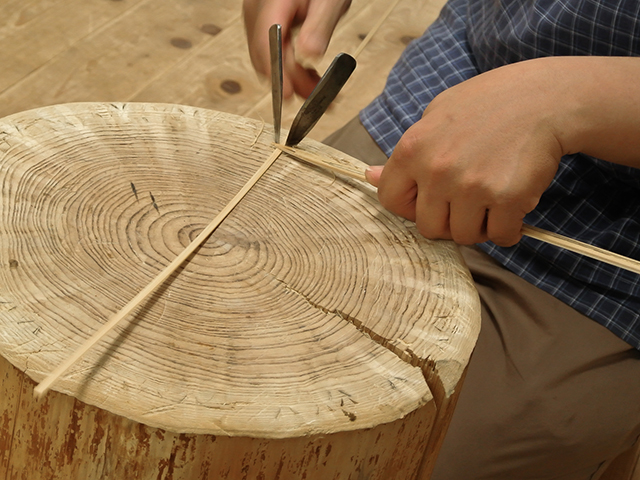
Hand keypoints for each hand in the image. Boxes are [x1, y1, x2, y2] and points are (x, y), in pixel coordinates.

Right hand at [243, 0, 350, 97]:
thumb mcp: (329, 1)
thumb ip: (320, 26)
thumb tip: (310, 54)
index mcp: (273, 3)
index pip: (267, 43)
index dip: (276, 72)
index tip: (287, 93)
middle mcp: (258, 12)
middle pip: (265, 57)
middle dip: (289, 82)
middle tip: (317, 97)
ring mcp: (259, 20)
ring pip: (267, 60)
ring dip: (291, 79)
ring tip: (318, 88)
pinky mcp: (264, 27)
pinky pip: (271, 55)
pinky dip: (288, 70)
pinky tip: (308, 75)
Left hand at [366, 59, 567, 246]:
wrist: (544, 98)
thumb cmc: (488, 104)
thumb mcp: (436, 117)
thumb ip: (405, 155)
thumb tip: (370, 176)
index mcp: (412, 148)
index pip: (390, 200)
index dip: (410, 206)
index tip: (430, 200)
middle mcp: (437, 169)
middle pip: (428, 228)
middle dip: (448, 221)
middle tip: (468, 202)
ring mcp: (471, 186)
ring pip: (464, 236)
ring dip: (479, 226)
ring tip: (492, 200)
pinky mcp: (506, 198)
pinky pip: (500, 236)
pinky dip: (509, 230)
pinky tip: (515, 208)